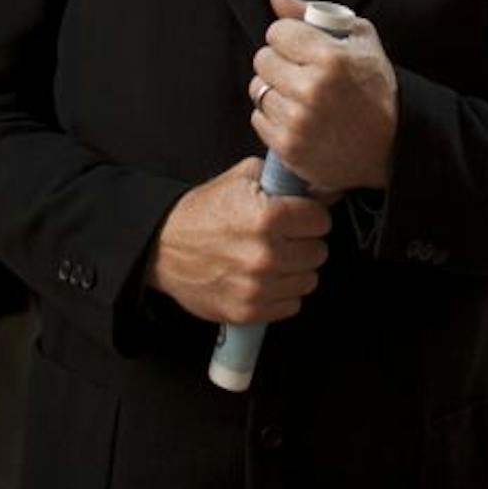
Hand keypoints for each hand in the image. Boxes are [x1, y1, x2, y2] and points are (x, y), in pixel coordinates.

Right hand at [147, 157, 331, 323]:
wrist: (163, 247)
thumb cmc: (203, 212)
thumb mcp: (242, 177)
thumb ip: (284, 179)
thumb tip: (324, 186)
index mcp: (268, 217)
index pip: (321, 221)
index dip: (311, 216)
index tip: (299, 217)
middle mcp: (265, 254)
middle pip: (318, 252)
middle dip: (304, 242)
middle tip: (285, 238)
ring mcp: (257, 287)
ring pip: (309, 280)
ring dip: (296, 269)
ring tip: (274, 258)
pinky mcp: (248, 311)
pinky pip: (291, 305)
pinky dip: (282, 293)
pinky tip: (266, 278)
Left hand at [249, 0, 398, 192]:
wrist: (391, 147)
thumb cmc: (376, 89)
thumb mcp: (360, 40)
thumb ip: (313, 13)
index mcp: (330, 58)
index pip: (277, 31)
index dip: (289, 36)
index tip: (302, 47)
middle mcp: (310, 89)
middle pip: (262, 59)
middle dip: (279, 61)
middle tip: (301, 71)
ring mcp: (297, 121)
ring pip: (257, 88)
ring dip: (275, 89)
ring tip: (300, 96)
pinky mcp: (288, 147)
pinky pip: (257, 118)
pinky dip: (273, 116)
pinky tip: (298, 117)